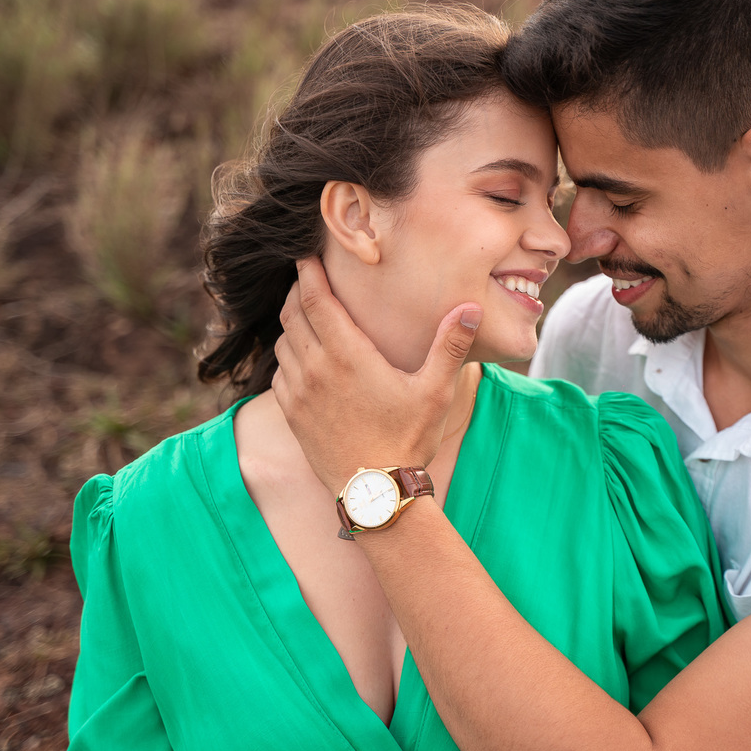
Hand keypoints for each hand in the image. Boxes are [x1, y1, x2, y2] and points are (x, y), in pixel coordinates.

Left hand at [272, 256, 481, 493]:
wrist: (376, 493)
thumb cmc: (409, 440)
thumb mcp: (437, 391)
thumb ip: (450, 345)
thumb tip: (471, 308)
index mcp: (347, 355)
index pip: (316, 300)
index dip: (308, 274)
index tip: (306, 257)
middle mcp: (315, 369)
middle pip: (292, 315)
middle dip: (298, 293)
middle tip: (308, 279)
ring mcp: (299, 394)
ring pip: (283, 343)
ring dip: (292, 324)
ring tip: (307, 315)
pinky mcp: (292, 416)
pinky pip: (280, 374)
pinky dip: (287, 358)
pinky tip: (304, 359)